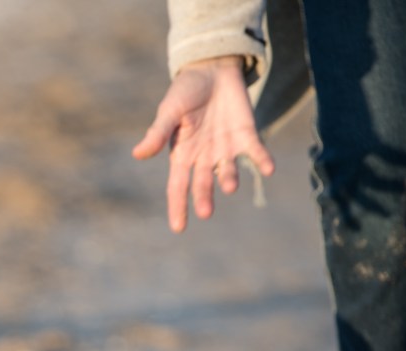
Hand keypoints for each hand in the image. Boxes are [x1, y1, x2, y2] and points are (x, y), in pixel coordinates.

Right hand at [133, 55, 274, 232]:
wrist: (212, 68)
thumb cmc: (186, 91)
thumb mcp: (169, 110)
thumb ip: (158, 133)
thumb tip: (138, 155)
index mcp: (182, 154)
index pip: (178, 186)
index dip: (178, 206)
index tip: (178, 228)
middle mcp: (205, 157)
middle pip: (203, 183)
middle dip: (204, 197)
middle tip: (206, 211)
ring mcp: (227, 149)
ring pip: (228, 171)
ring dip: (229, 179)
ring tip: (229, 186)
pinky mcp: (247, 136)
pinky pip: (256, 152)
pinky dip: (262, 160)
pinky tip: (268, 168)